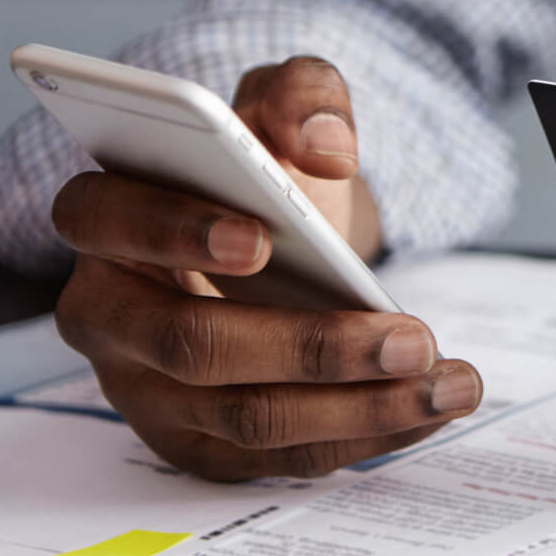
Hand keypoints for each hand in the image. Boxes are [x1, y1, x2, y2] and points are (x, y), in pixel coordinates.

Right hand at [49, 56, 481, 479]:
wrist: (285, 243)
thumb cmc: (266, 176)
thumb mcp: (286, 109)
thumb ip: (303, 97)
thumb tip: (326, 145)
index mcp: (105, 217)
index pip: (106, 220)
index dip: (175, 231)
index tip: (261, 238)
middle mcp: (109, 316)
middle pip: (192, 346)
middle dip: (311, 348)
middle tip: (411, 337)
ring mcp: (149, 392)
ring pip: (247, 418)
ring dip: (360, 407)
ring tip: (450, 381)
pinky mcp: (200, 445)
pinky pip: (282, 457)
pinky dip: (365, 436)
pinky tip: (430, 407)